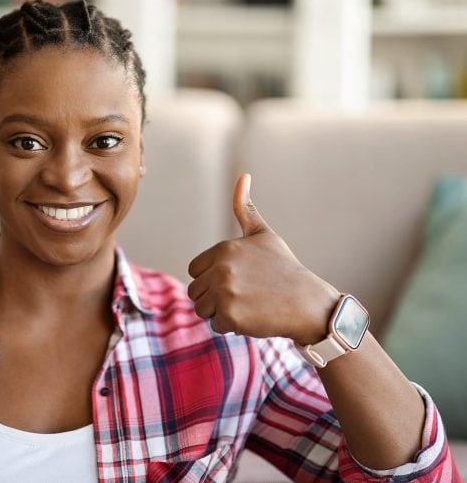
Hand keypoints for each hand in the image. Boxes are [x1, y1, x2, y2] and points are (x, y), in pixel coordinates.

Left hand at [187, 173, 339, 344]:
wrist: (309, 304)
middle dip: (215, 298)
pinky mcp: (230, 315)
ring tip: (249, 305)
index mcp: (224, 248)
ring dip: (221, 313)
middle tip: (245, 295)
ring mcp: (225, 292)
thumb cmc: (284, 270)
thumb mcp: (263, 235)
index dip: (213, 279)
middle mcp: (221, 268)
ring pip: (202, 310)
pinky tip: (254, 317)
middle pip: (195, 292)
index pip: (194, 271)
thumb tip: (243, 175)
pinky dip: (232, 327)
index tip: (238, 279)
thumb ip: (245, 209)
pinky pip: (216, 326)